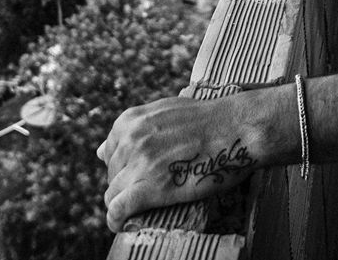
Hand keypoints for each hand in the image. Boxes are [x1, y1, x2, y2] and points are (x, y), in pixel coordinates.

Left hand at [98, 92, 283, 231]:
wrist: (237, 128)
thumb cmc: (208, 120)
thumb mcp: (163, 112)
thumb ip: (133, 129)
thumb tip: (101, 150)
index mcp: (130, 121)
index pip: (110, 153)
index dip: (124, 166)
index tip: (139, 173)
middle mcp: (130, 140)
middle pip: (113, 174)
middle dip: (126, 183)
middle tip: (150, 188)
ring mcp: (139, 164)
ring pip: (113, 193)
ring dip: (124, 201)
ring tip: (142, 206)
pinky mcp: (151, 187)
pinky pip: (119, 209)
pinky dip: (116, 220)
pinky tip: (119, 225)